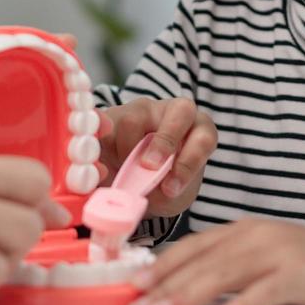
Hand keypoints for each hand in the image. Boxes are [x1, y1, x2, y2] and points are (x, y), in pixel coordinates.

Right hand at [98, 96, 216, 216]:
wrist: (133, 182)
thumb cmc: (162, 184)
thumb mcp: (169, 195)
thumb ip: (163, 192)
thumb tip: (141, 186)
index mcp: (198, 130)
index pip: (203, 139)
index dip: (188, 163)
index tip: (170, 188)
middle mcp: (174, 112)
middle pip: (180, 111)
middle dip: (164, 142)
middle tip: (148, 167)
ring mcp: (143, 109)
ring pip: (133, 121)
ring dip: (126, 154)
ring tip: (123, 172)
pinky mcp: (113, 114)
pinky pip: (103, 126)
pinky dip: (101, 149)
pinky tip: (103, 166)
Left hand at [127, 219, 304, 304]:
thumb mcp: (266, 255)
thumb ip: (232, 265)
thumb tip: (189, 286)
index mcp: (243, 231)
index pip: (191, 248)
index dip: (159, 268)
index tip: (131, 287)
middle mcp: (254, 236)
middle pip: (200, 263)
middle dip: (163, 287)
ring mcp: (277, 253)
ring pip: (222, 276)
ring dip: (186, 297)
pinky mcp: (300, 275)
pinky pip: (264, 293)